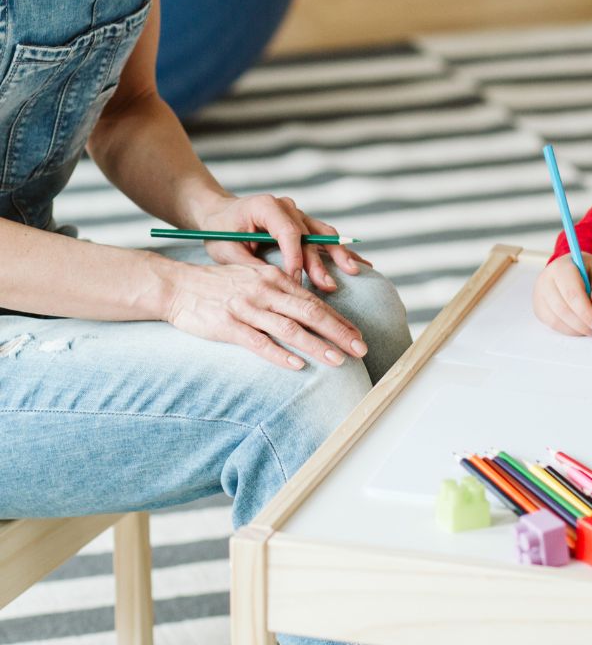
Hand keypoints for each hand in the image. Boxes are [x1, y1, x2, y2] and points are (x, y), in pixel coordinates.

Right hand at [161, 256, 367, 370]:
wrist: (177, 285)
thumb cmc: (219, 286)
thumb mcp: (255, 279)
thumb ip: (281, 291)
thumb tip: (310, 309)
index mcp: (275, 278)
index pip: (315, 301)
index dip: (339, 319)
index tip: (358, 335)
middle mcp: (265, 291)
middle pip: (311, 312)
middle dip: (339, 332)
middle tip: (361, 349)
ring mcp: (247, 307)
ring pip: (290, 328)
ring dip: (317, 346)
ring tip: (338, 360)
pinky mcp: (228, 325)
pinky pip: (259, 342)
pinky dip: (280, 354)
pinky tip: (298, 366)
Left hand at [193, 194, 366, 293]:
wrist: (219, 214)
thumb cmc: (220, 232)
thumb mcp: (225, 250)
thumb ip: (248, 264)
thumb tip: (273, 284)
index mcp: (267, 206)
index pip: (288, 232)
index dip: (295, 257)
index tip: (296, 281)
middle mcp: (287, 207)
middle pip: (310, 235)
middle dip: (320, 262)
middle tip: (328, 285)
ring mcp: (299, 214)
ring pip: (324, 234)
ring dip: (339, 255)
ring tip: (354, 272)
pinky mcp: (305, 225)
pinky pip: (326, 238)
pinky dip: (340, 252)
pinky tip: (361, 265)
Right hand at [533, 253, 591, 337]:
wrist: (570, 270)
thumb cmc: (586, 272)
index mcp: (561, 268)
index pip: (571, 293)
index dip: (586, 312)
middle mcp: (545, 281)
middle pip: (562, 309)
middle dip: (582, 324)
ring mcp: (539, 296)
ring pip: (556, 320)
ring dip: (576, 329)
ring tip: (591, 328)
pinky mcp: (539, 309)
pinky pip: (553, 325)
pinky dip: (569, 330)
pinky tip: (580, 326)